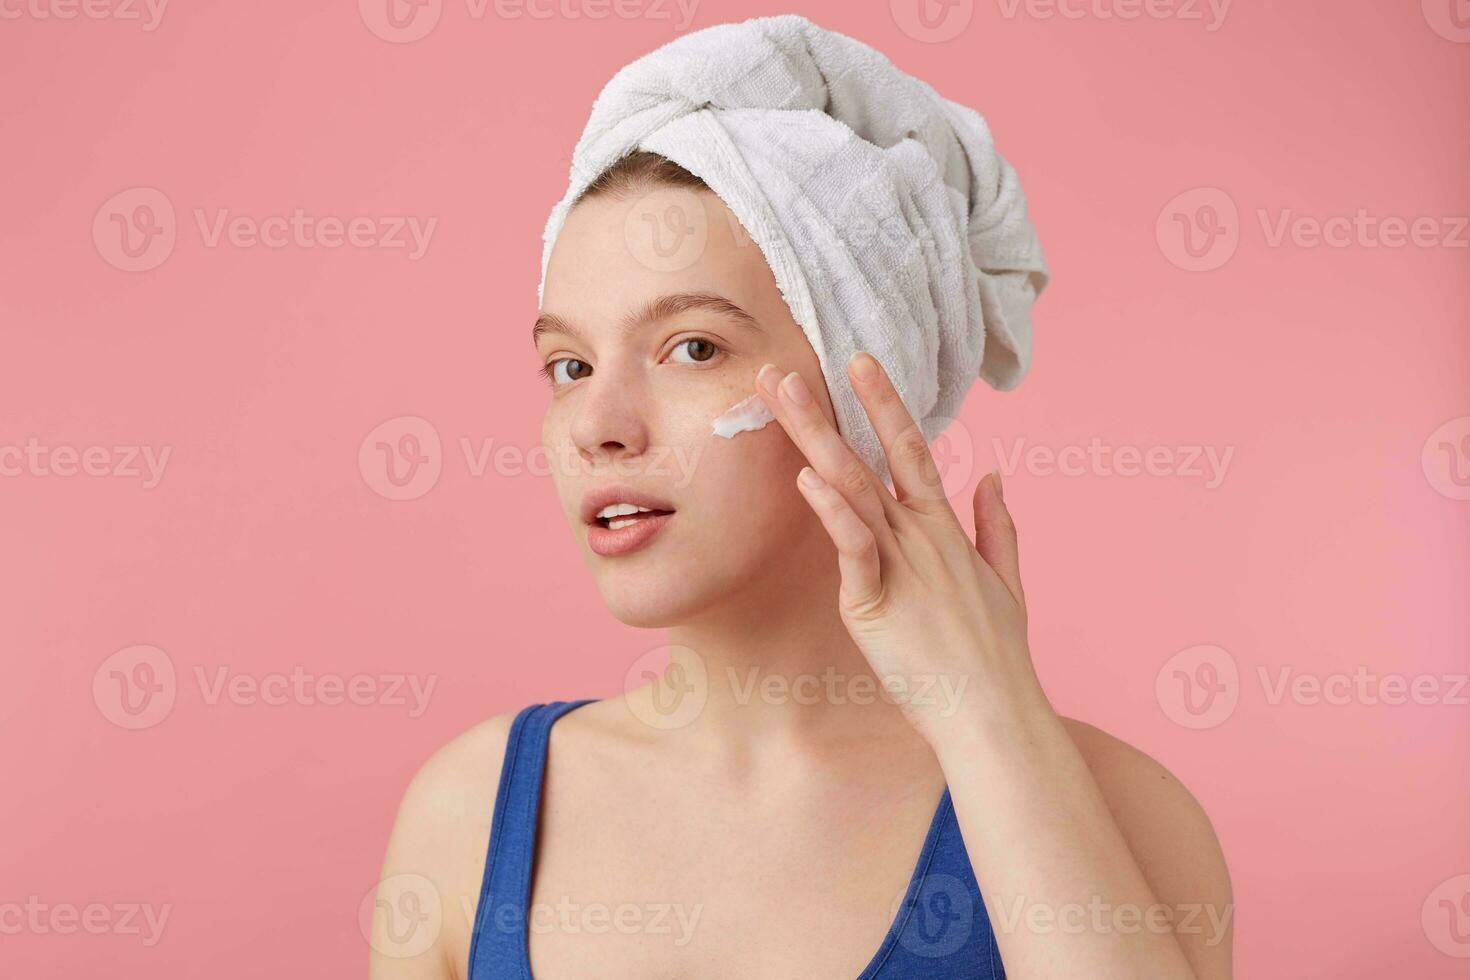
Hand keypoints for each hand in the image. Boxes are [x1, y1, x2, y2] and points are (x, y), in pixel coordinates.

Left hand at [754, 354, 1053, 743]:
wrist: (996, 712)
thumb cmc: (997, 656)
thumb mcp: (1007, 582)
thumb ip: (997, 525)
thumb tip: (994, 475)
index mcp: (944, 529)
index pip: (910, 449)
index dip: (883, 403)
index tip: (858, 362)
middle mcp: (921, 535)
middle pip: (867, 457)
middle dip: (824, 410)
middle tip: (784, 369)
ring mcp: (901, 565)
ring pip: (852, 487)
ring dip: (814, 438)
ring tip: (782, 398)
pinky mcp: (877, 603)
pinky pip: (854, 548)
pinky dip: (832, 512)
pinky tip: (808, 479)